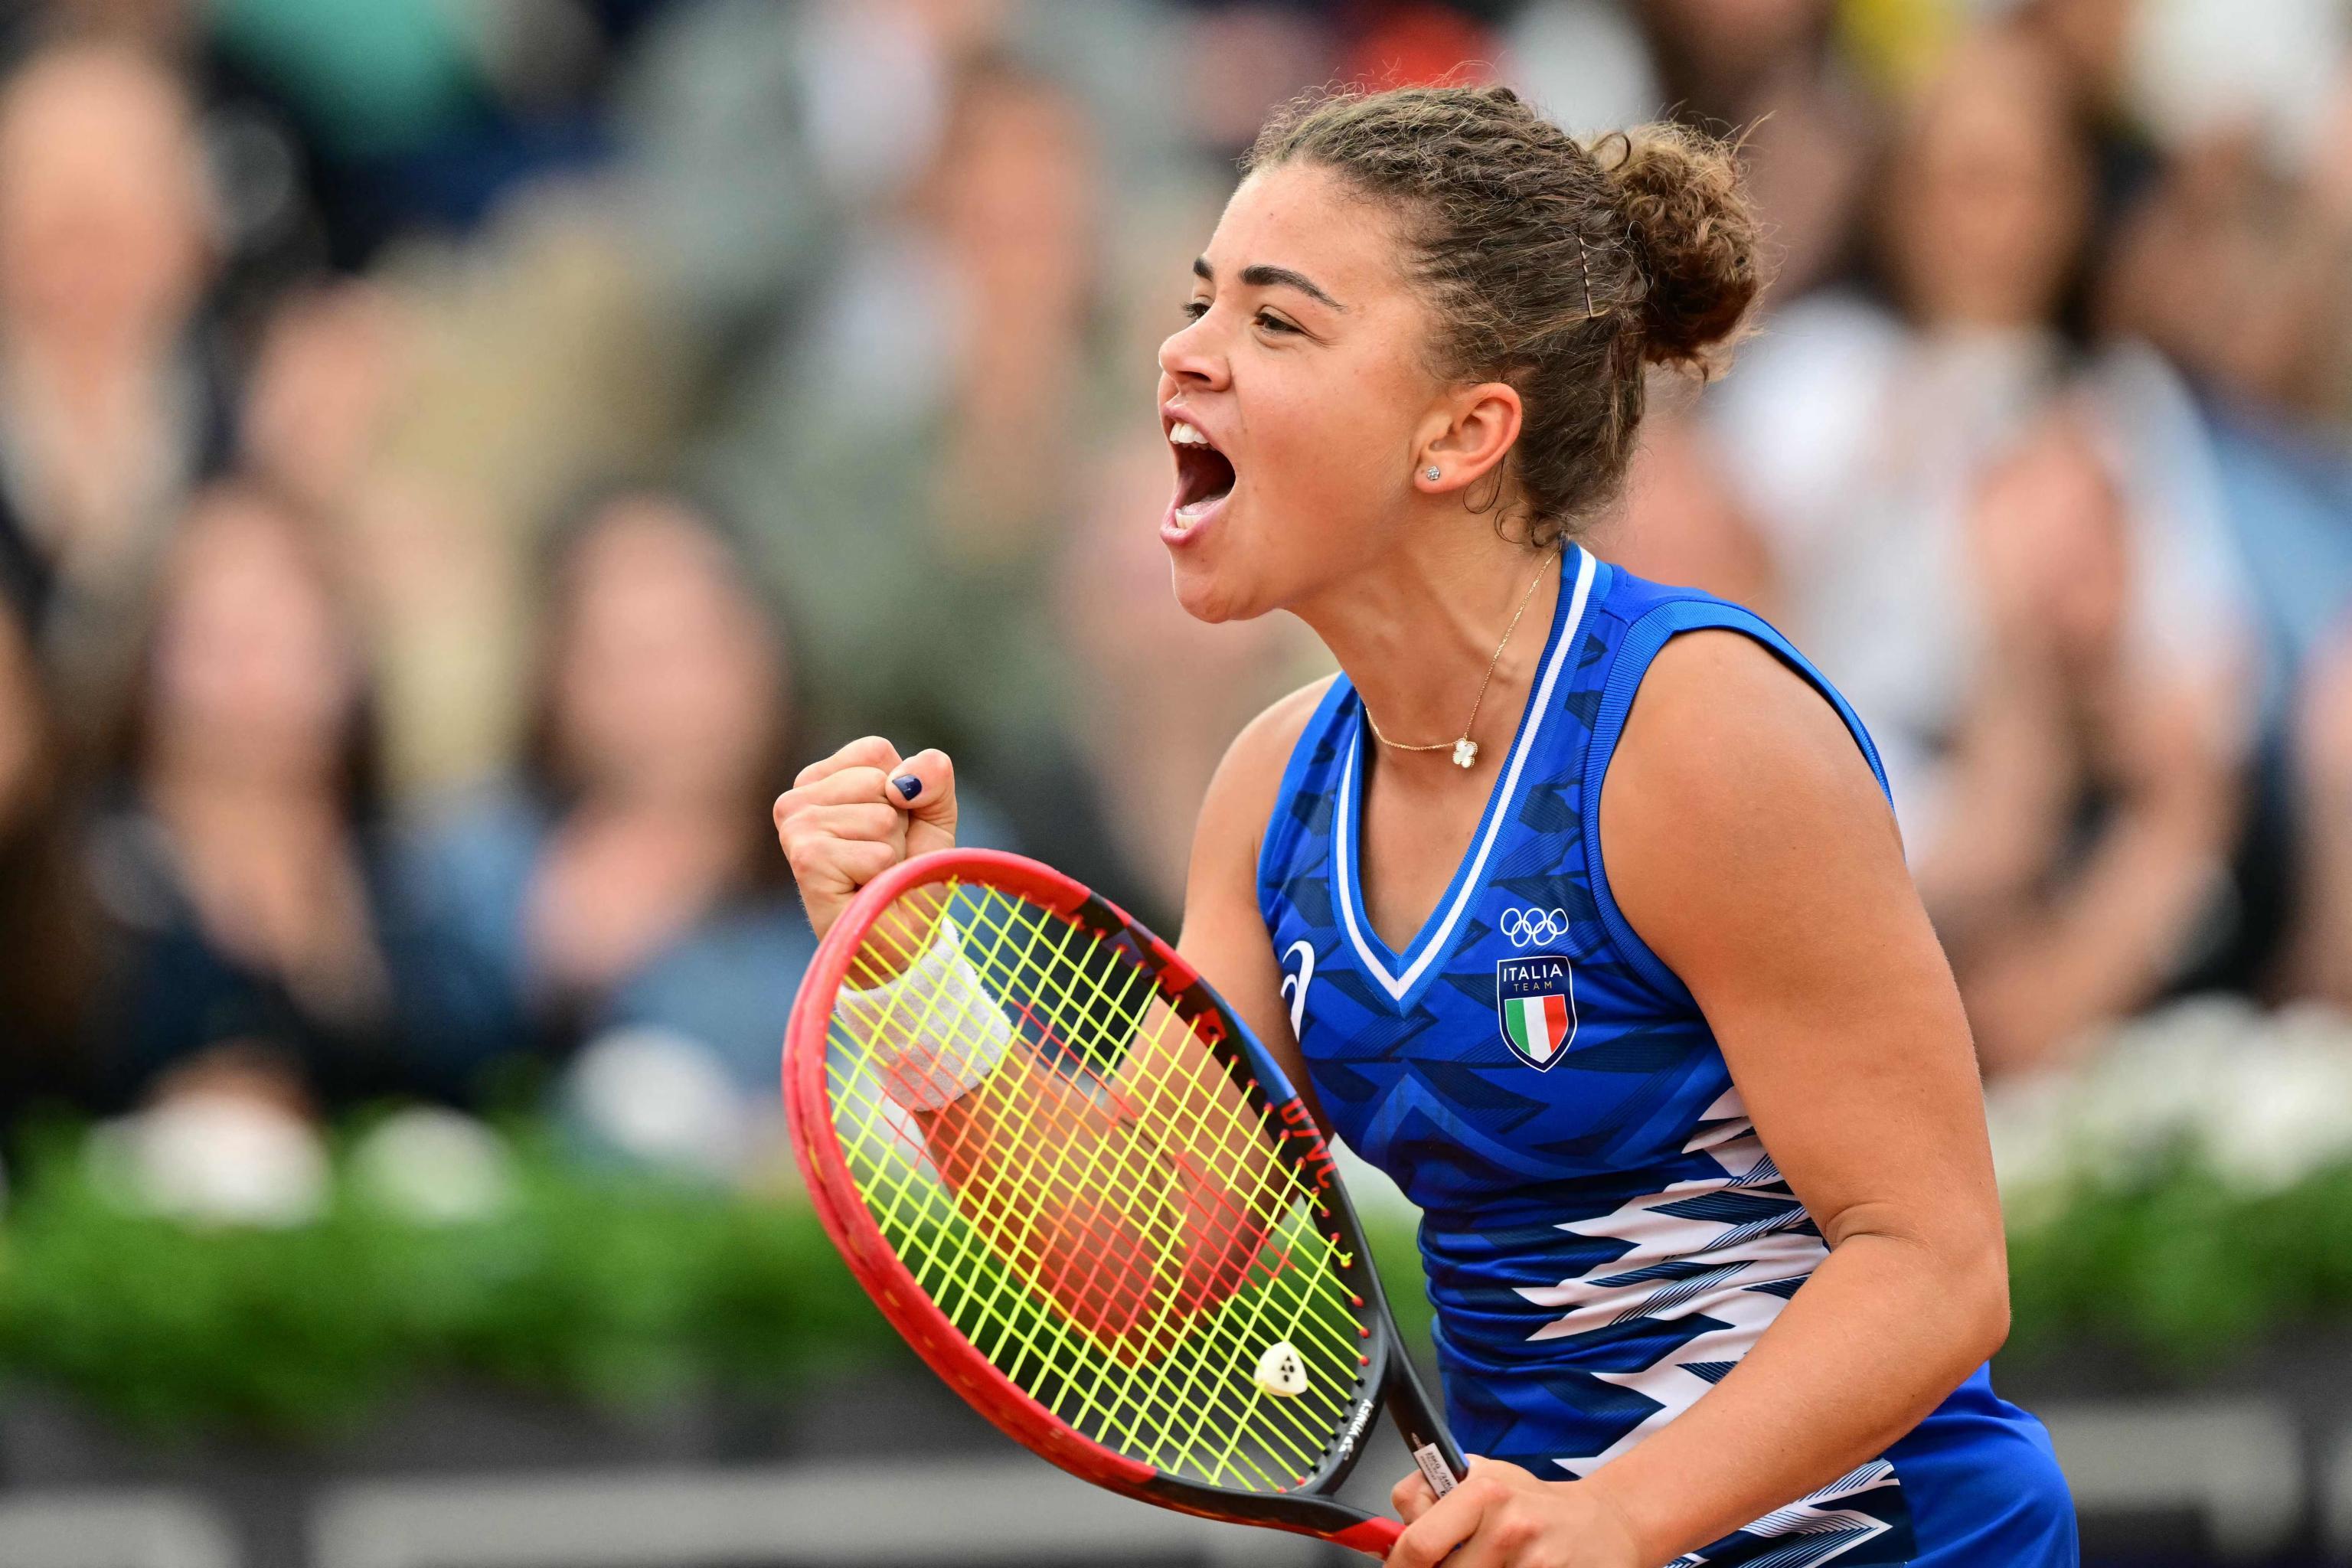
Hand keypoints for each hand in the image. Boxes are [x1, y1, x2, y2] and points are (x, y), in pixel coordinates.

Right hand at [773, 737, 956, 938]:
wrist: (898, 939)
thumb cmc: (907, 874)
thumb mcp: (933, 815)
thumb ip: (933, 777)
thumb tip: (902, 781)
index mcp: (818, 780)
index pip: (874, 751)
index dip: (903, 793)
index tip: (888, 828)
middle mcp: (795, 800)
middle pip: (878, 781)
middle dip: (897, 823)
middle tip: (879, 858)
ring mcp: (796, 829)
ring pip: (880, 817)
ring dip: (891, 851)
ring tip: (870, 874)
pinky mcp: (806, 861)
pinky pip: (877, 853)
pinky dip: (884, 875)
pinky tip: (861, 890)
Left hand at [1388, 1457, 1646, 1567]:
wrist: (1605, 1524)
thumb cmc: (1535, 1503)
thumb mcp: (1485, 1477)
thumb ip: (1434, 1493)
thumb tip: (1394, 1531)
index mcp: (1486, 1492)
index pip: (1419, 1543)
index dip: (1399, 1565)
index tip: (1398, 1567)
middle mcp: (1509, 1528)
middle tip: (1448, 1563)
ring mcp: (1534, 1565)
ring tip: (1486, 1563)